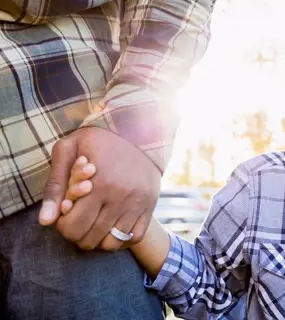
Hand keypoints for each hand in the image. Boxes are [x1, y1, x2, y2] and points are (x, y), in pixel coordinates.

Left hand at [40, 127, 160, 250]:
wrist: (139, 130)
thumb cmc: (98, 139)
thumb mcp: (68, 150)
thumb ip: (54, 185)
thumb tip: (45, 221)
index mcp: (99, 185)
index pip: (73, 227)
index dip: (63, 226)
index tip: (66, 213)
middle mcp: (121, 198)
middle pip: (91, 238)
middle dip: (78, 234)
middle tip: (78, 219)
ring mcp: (138, 204)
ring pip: (112, 243)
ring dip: (98, 239)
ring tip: (94, 224)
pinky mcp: (150, 206)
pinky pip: (134, 237)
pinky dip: (121, 239)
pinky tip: (112, 226)